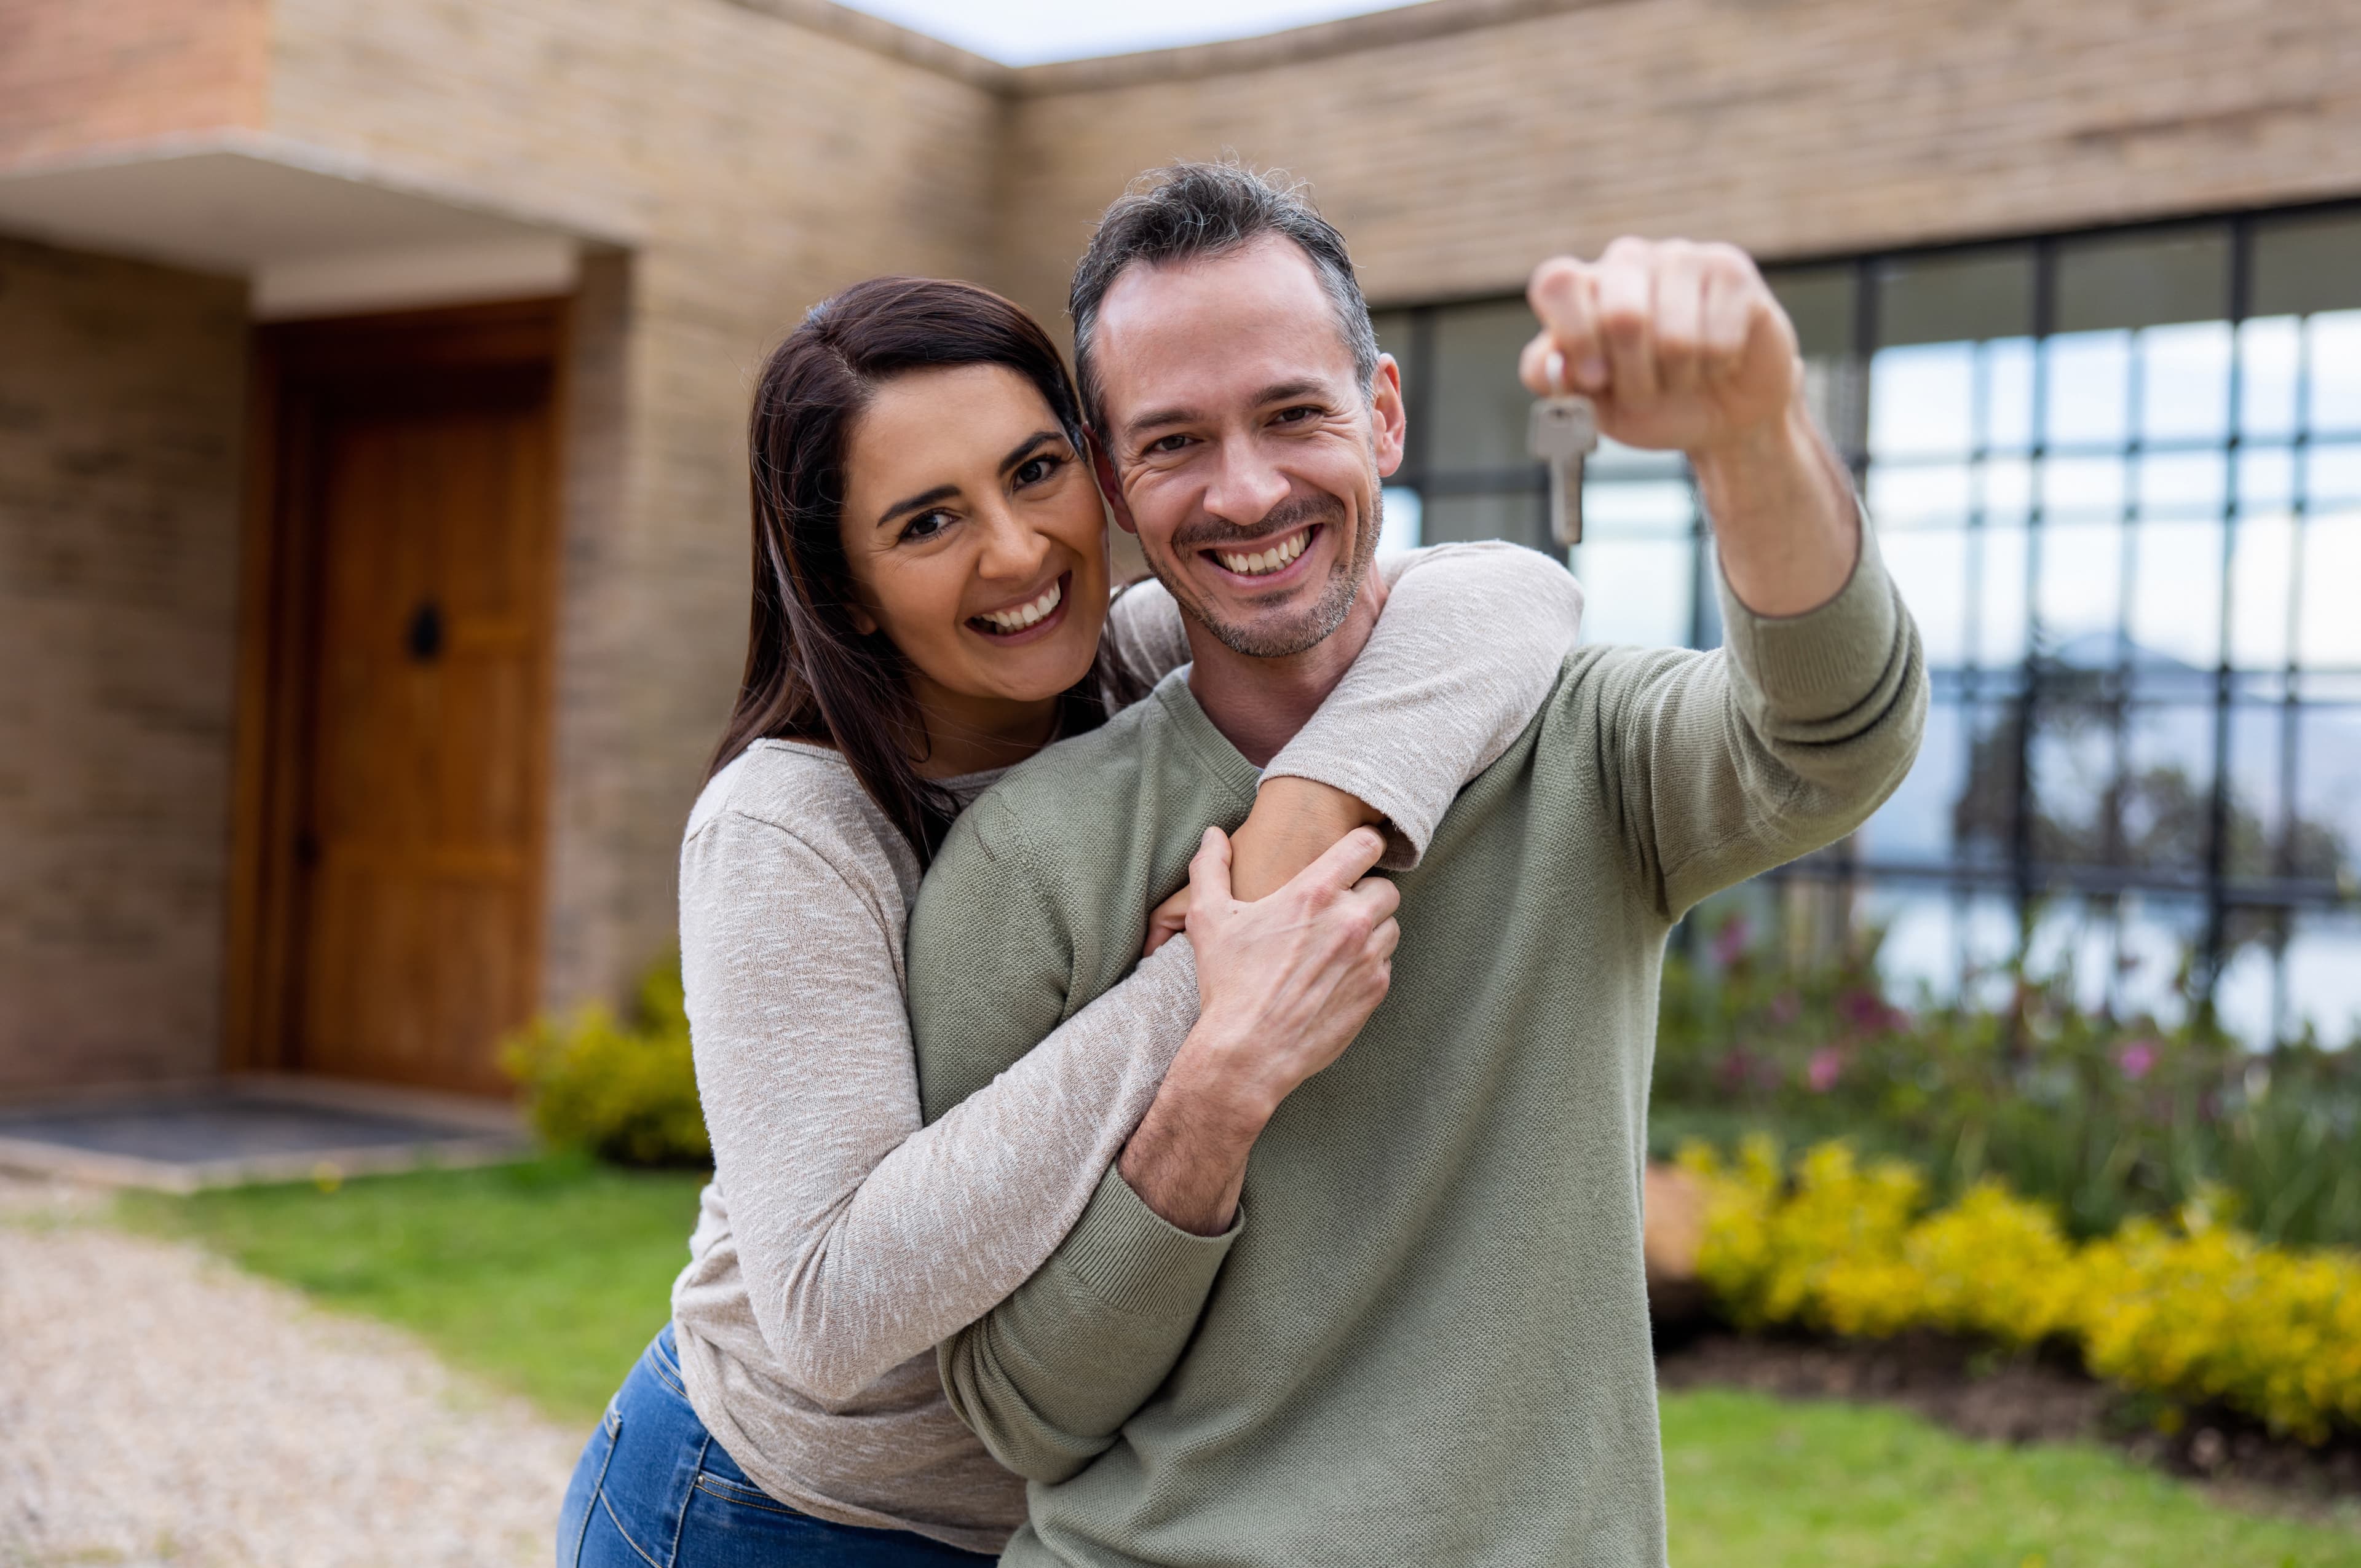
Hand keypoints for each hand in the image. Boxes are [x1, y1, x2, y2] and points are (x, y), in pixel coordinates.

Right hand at [1116, 825, 1400, 1232]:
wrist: (1249, 1052)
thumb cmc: (1227, 984)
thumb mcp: (1208, 920)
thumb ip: (1210, 868)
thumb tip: (1212, 834)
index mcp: (1314, 893)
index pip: (1366, 845)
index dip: (1362, 846)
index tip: (1350, 856)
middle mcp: (1349, 921)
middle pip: (1386, 888)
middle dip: (1365, 894)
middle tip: (1336, 910)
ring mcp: (1368, 958)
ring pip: (1390, 926)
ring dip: (1370, 929)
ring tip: (1335, 944)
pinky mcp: (1375, 991)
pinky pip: (1386, 964)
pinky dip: (1368, 964)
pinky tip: (1336, 975)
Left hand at [1519, 237, 1800, 459]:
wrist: (1721, 415)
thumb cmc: (1653, 404)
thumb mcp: (1596, 407)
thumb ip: (1561, 384)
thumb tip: (1549, 361)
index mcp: (1583, 287)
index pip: (1556, 284)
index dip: (1574, 336)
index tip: (1594, 379)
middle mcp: (1627, 261)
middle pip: (1621, 315)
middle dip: (1633, 376)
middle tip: (1645, 391)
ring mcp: (1680, 258)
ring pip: (1674, 336)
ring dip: (1676, 378)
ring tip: (1682, 375)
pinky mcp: (1730, 270)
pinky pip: (1718, 338)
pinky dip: (1715, 367)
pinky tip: (1717, 360)